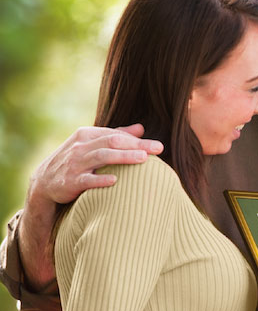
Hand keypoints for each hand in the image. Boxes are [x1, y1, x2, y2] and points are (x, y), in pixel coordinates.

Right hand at [29, 124, 163, 205]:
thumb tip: (141, 128)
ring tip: (143, 158)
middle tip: (158, 149)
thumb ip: (116, 135)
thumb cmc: (76, 161)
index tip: (159, 146)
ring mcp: (75, 164)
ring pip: (102, 157)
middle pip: (112, 142)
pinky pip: (87, 180)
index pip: (117, 135)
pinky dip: (100, 179)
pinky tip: (115, 181)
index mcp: (87, 135)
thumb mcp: (92, 144)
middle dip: (137, 145)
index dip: (138, 140)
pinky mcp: (70, 182)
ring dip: (123, 157)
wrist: (45, 182)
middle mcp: (81, 147)